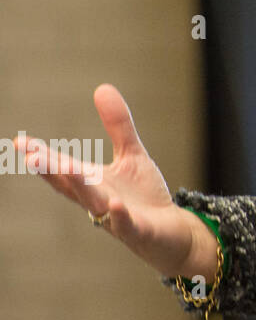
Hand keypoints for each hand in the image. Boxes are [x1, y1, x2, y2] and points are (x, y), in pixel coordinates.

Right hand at [14, 84, 207, 278]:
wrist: (171, 231)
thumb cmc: (143, 196)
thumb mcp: (131, 155)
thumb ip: (117, 126)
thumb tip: (102, 87)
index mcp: (92, 183)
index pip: (63, 170)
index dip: (42, 158)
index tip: (20, 142)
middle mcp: (97, 202)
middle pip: (72, 186)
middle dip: (53, 170)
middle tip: (31, 155)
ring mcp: (116, 219)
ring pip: (95, 204)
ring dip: (82, 187)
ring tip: (70, 168)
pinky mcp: (139, 231)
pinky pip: (126, 225)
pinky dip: (119, 217)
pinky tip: (115, 205)